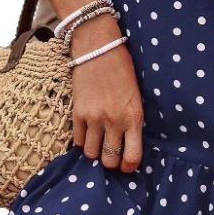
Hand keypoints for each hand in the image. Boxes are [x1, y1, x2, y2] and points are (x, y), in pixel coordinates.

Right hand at [68, 14, 143, 172]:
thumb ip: (133, 119)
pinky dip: (81, 142)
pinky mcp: (77, 113)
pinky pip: (77, 140)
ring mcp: (94, 118)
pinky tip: (86, 135)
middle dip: (111, 162)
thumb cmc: (122, 68)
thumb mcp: (136, 95)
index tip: (127, 166)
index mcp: (134, 116)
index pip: (133, 156)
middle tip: (111, 156)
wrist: (98, 48)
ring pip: (91, 154)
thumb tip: (128, 142)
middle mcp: (114, 121)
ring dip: (95, 153)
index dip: (129, 166)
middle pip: (110, 159)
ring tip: (98, 145)